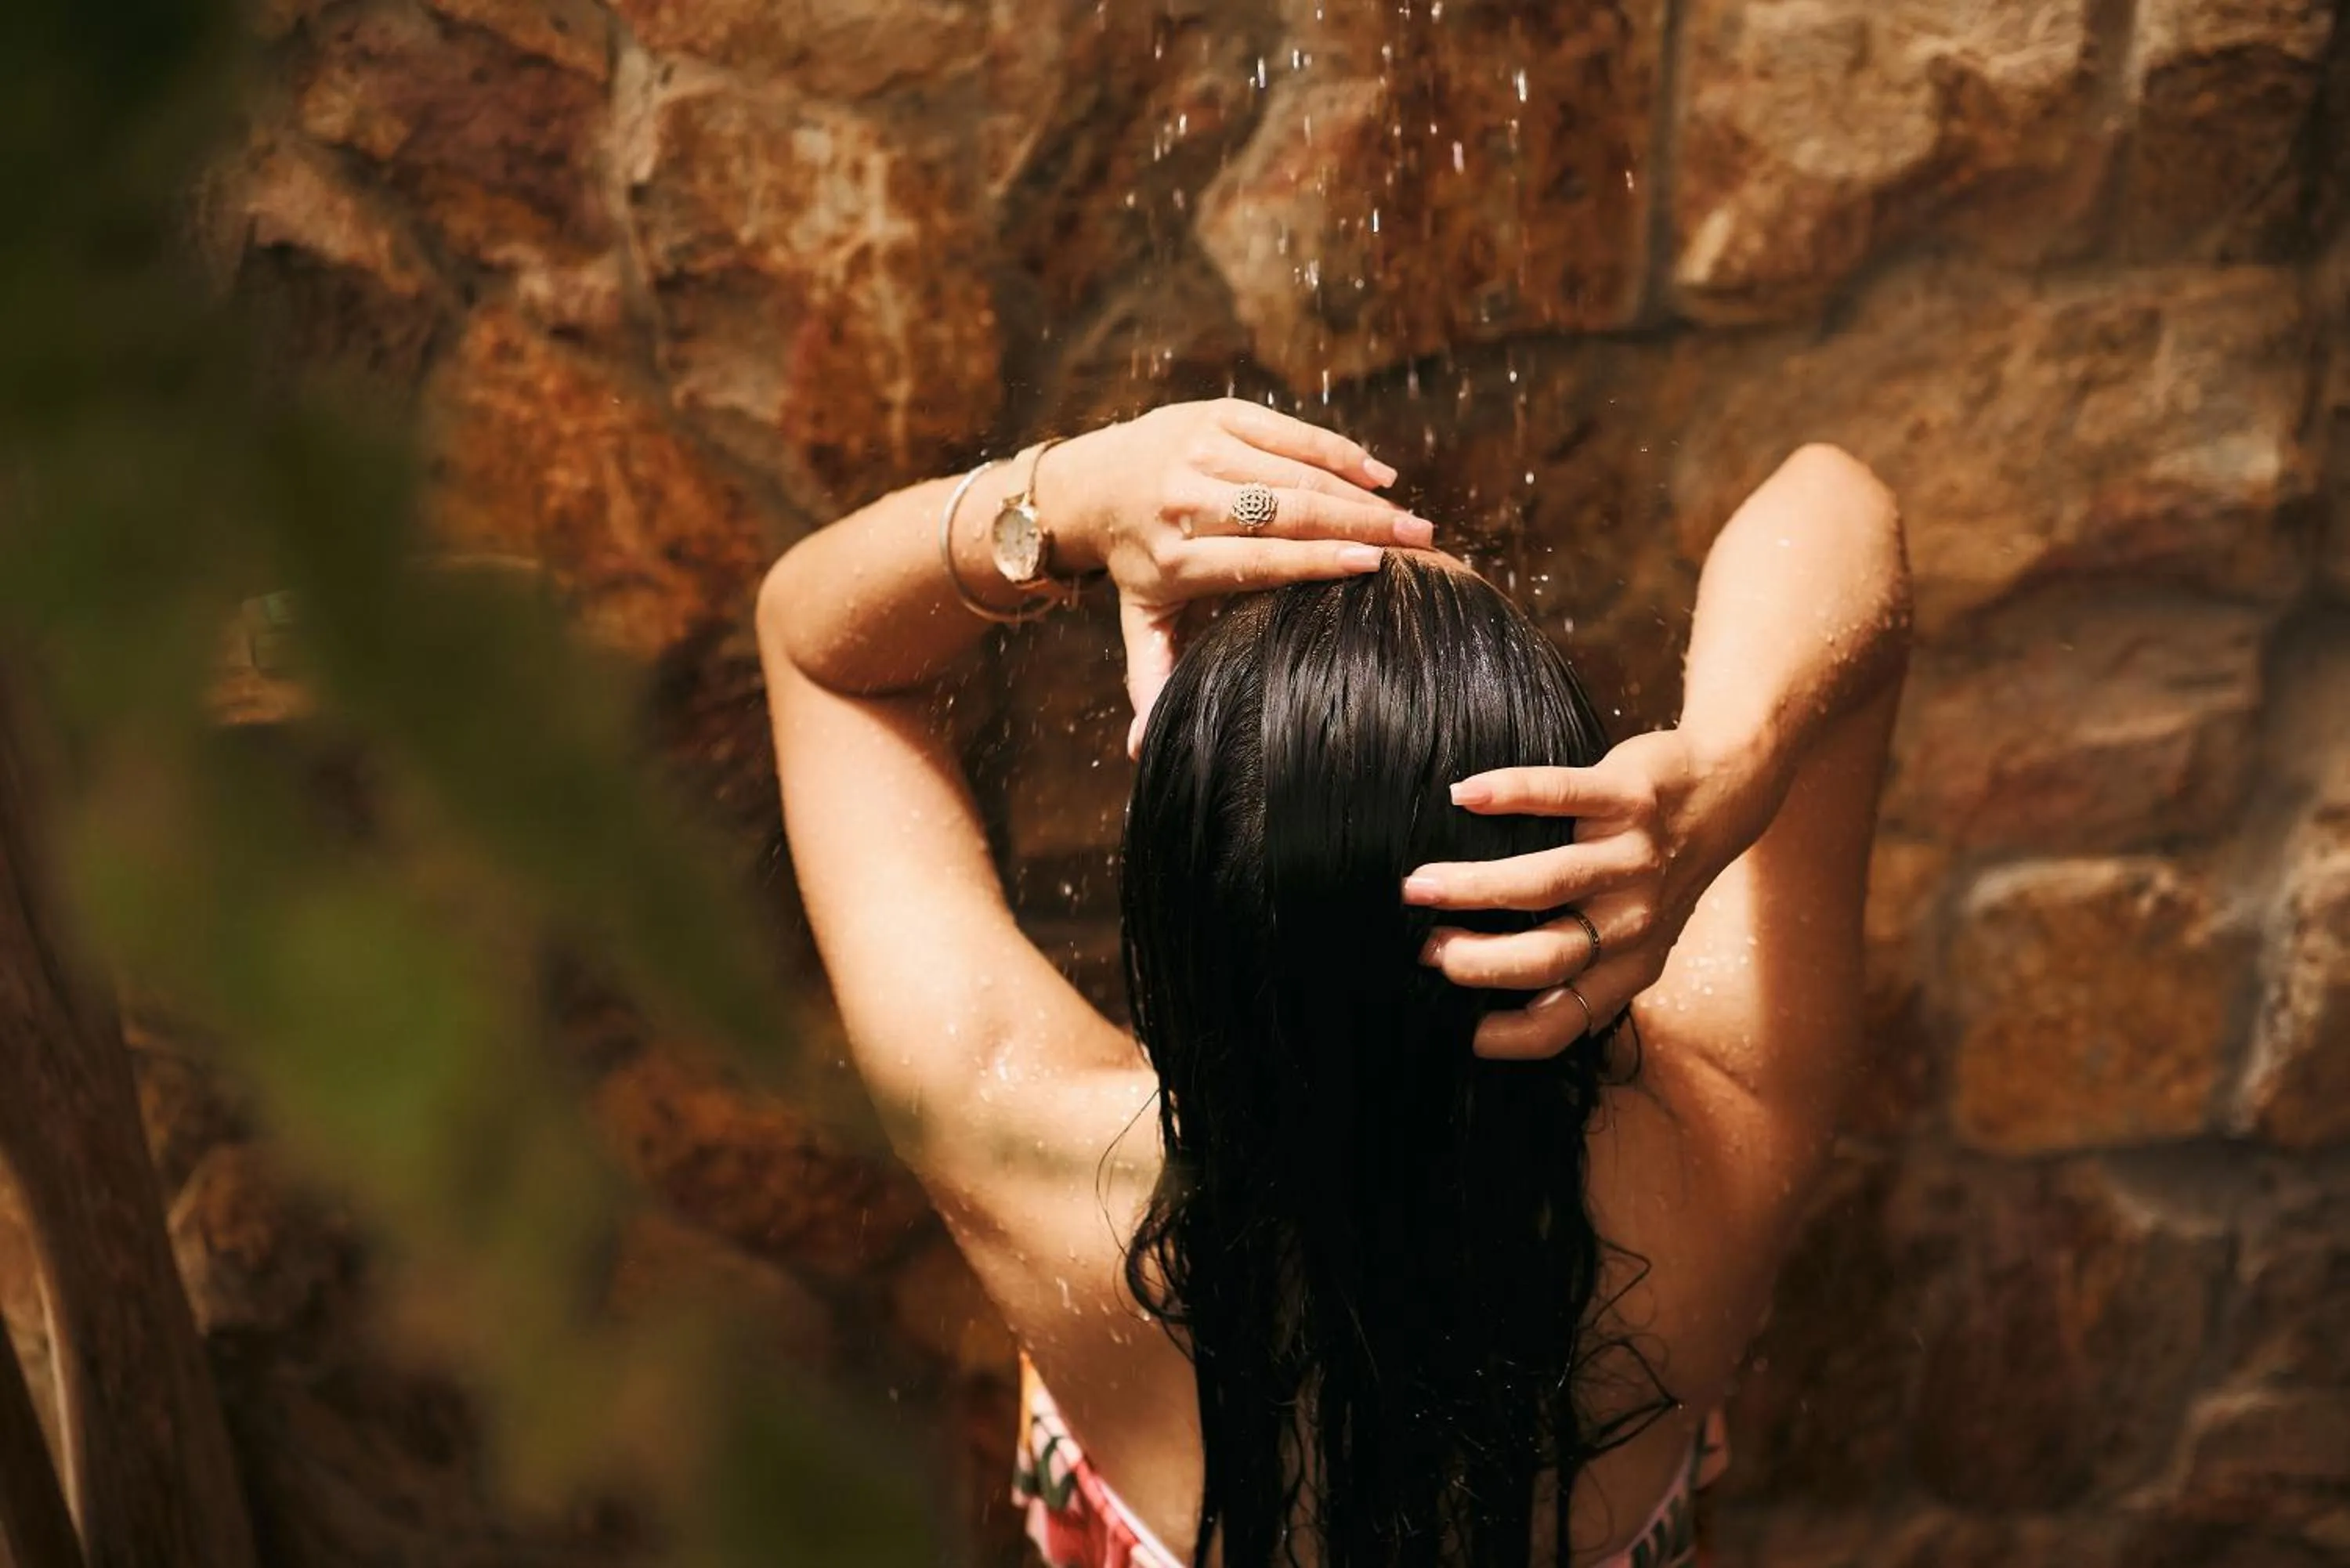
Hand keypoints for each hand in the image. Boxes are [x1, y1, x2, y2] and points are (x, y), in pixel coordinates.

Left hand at [1052, 400, 1432, 754]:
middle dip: (1360, 524)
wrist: (1090, 483)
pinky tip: (1380, 475)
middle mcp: (1186, 499)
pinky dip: (1336, 450)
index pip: (1260, 559)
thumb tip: (1139, 751)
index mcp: (1176, 558)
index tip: (1374, 567)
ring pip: (1293, 469)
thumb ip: (1152, 679)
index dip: (1319, 560)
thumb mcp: (1141, 620)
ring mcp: (1201, 449)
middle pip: (1286, 511)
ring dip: (1358, 492)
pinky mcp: (1216, 414)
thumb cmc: (1137, 561)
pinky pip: (1286, 429)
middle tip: (1420, 540)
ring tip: (1409, 518)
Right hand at [1401, 730, 1769, 1060]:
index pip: (1566, 1021)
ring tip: (1419, 884)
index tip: (1457, 1027)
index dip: (1508, 1035)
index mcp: (1630, 965)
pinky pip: (1561, 794)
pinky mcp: (1630, 797)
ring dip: (1475, 886)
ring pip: (1546, 881)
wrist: (1724, 795)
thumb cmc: (1657, 873)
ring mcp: (1634, 857)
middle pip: (1547, 955)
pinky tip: (1463, 796)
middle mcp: (1634, 919)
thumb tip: (1491, 1004)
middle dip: (1476, 959)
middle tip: (1424, 948)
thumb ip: (1583, 970)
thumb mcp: (1637, 938)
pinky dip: (1509, 794)